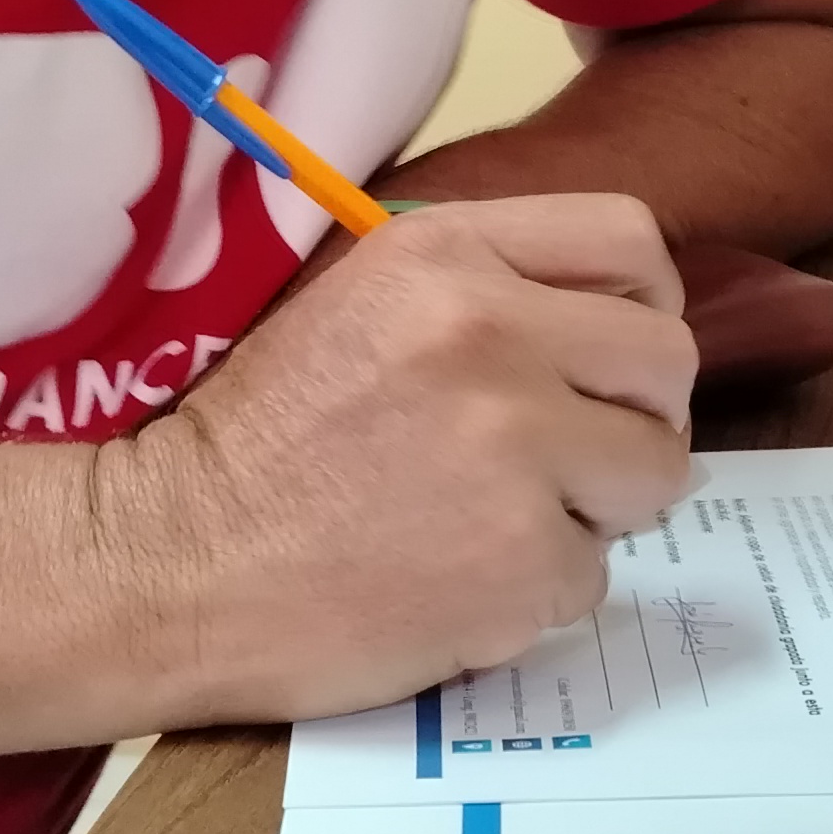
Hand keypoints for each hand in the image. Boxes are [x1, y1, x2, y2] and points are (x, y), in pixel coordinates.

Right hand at [107, 196, 695, 723]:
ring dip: (595, 508)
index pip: (630, 241)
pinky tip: (457, 584)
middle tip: (572, 458)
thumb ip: (479, 293)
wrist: (165, 563)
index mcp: (446, 255)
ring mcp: (516, 451)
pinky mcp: (523, 561)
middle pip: (667, 362)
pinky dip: (537, 591)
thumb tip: (607, 331)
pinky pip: (594, 574)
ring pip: (652, 474)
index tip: (611, 358)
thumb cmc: (253, 439)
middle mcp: (493, 335)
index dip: (643, 304)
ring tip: (499, 523)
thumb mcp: (354, 303)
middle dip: (635, 417)